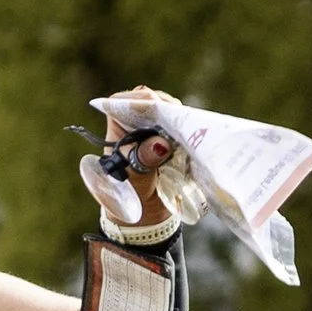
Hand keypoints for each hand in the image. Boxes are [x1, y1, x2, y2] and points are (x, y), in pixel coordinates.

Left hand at [95, 84, 189, 233]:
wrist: (144, 209)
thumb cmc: (129, 191)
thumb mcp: (133, 176)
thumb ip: (144, 159)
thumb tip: (161, 144)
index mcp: (117, 120)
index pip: (132, 101)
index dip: (148, 103)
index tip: (163, 114)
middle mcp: (136, 117)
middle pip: (157, 102)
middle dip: (170, 111)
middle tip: (182, 125)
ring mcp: (156, 123)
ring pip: (173, 112)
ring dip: (182, 121)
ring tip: (188, 134)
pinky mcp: (173, 132)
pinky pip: (184, 124)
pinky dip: (189, 130)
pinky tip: (194, 139)